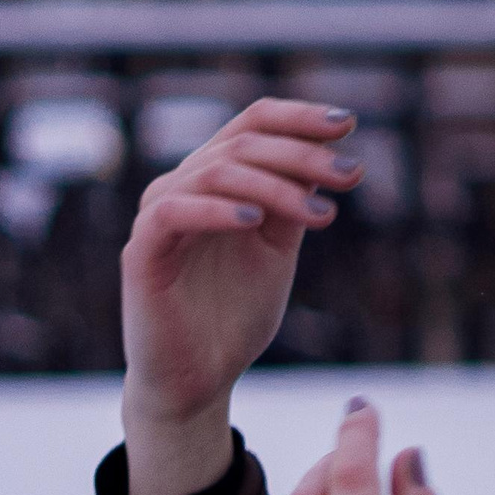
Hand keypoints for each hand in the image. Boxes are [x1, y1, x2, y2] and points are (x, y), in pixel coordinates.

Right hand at [120, 98, 365, 494]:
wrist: (199, 378)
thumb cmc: (236, 312)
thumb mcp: (279, 248)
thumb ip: (295, 200)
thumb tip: (331, 152)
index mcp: (217, 179)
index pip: (253, 122)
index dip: (299, 116)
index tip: (348, 125)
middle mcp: (184, 185)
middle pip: (243, 142)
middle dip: (303, 155)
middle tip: (352, 175)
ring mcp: (160, 214)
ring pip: (217, 172)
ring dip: (276, 188)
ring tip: (321, 217)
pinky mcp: (142, 250)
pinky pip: (174, 210)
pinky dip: (217, 210)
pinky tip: (255, 221)